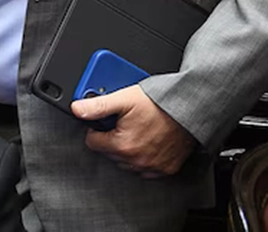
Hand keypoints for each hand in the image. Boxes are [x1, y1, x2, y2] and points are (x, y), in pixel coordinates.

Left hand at [72, 85, 196, 176]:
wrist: (191, 110)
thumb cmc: (160, 104)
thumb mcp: (124, 98)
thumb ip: (97, 105)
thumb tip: (76, 108)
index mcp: (122, 145)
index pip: (93, 142)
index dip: (96, 129)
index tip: (104, 122)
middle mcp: (137, 160)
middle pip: (109, 153)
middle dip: (111, 138)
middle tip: (122, 122)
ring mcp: (152, 166)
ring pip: (126, 162)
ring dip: (126, 149)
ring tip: (134, 130)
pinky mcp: (166, 169)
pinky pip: (146, 169)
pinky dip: (143, 158)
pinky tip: (146, 142)